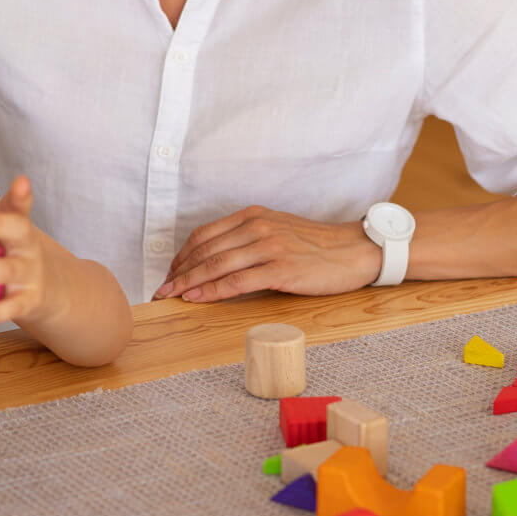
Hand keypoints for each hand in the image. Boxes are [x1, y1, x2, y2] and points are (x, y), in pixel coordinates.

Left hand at [0, 177, 56, 327]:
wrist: (45, 290)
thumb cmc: (11, 255)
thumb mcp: (4, 233)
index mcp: (18, 228)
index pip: (19, 207)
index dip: (21, 195)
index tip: (21, 182)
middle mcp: (27, 247)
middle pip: (16, 231)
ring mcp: (28, 275)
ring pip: (4, 271)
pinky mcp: (26, 302)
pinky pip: (8, 308)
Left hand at [153, 206, 382, 302]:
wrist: (356, 251)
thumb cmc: (318, 246)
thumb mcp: (279, 232)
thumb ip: (250, 240)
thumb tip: (218, 261)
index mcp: (254, 216)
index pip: (205, 234)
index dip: (182, 255)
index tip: (170, 273)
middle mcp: (257, 227)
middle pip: (205, 250)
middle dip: (178, 272)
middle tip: (161, 290)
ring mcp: (269, 247)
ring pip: (216, 265)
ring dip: (188, 283)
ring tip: (170, 297)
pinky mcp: (281, 269)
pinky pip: (236, 281)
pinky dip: (211, 291)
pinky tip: (196, 299)